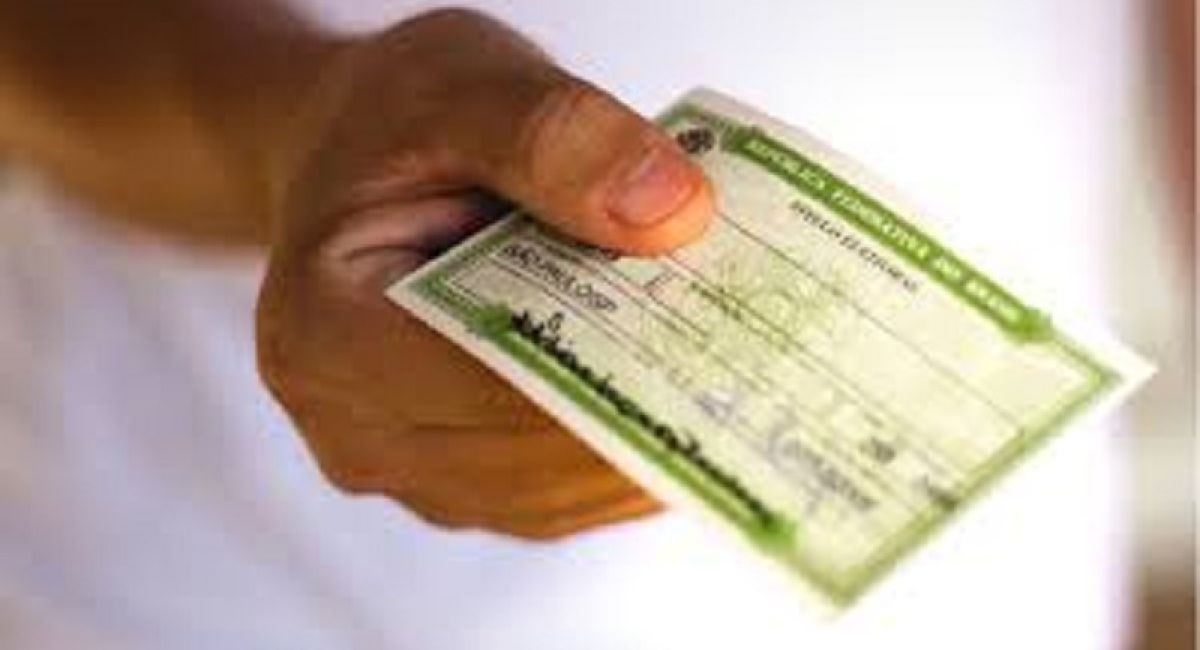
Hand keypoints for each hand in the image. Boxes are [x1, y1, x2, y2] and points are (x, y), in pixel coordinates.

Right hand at [255, 9, 714, 538]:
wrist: (359, 159)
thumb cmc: (394, 122)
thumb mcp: (462, 84)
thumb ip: (556, 137)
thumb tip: (673, 215)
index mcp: (320, 331)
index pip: (484, 382)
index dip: (607, 373)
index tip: (720, 348)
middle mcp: (348, 423)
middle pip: (522, 456)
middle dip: (643, 416)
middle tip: (763, 375)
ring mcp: (401, 462)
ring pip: (547, 495)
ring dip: (648, 453)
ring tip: (745, 400)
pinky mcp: (450, 474)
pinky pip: (550, 495)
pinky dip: (623, 462)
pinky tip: (693, 418)